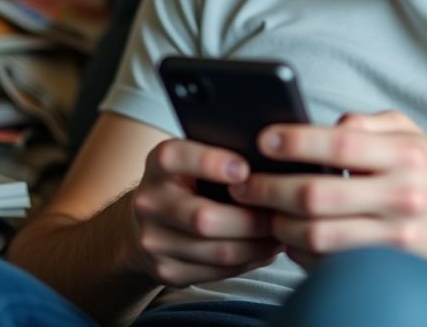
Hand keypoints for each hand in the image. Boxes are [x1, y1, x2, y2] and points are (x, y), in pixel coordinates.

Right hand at [125, 139, 283, 287]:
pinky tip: (266, 250)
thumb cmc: (187, 182)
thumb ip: (222, 155)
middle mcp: (149, 203)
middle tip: (282, 212)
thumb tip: (273, 164)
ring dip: (258, 245)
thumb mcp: (193, 159)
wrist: (143, 223)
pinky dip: (249, 261)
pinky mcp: (167, 271)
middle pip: (203, 218)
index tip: (245, 169)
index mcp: (158, 165)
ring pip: (217, 251)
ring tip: (283, 233)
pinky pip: (218, 272)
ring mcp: (154, 242)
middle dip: (251, 218)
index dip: (210, 162)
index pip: (175, 158)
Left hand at [228, 111, 426, 293]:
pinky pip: (330, 262)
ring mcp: (397, 234)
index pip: (341, 142)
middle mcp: (403, 193)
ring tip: (264, 214)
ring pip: (316, 235)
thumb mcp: (414, 137)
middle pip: (316, 194)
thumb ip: (369, 124)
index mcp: (405, 153)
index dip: (295, 141)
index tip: (263, 140)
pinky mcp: (390, 266)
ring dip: (279, 225)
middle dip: (269, 190)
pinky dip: (301, 252)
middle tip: (243, 185)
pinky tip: (291, 239)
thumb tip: (324, 124)